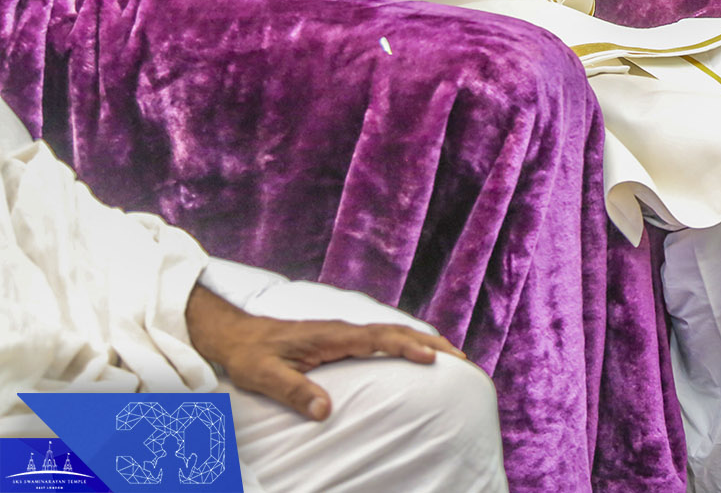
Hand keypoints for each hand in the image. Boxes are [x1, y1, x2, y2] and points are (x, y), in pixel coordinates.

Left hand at [186, 286, 466, 420]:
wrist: (235, 335)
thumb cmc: (250, 356)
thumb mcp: (266, 377)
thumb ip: (294, 391)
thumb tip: (326, 411)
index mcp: (332, 336)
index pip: (379, 338)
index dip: (408, 346)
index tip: (435, 357)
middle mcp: (344, 330)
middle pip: (397, 331)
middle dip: (431, 342)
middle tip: (462, 358)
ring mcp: (344, 333)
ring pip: (393, 332)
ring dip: (423, 341)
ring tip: (452, 355)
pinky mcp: (341, 340)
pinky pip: (383, 338)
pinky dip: (407, 343)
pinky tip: (415, 353)